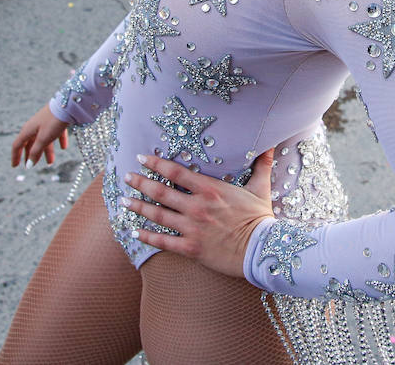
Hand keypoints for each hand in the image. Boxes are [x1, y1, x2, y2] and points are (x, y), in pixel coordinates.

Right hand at [10, 103, 69, 166]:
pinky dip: (58, 141)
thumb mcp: (43, 139)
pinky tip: (64, 147)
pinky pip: (55, 133)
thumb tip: (28, 165)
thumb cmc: (53, 122)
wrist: (67, 105)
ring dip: (46, 151)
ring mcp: (45, 123)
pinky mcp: (56, 121)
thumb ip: (35, 152)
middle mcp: (34, 126)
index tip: (15, 166)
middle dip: (31, 155)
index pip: (17, 145)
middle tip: (30, 165)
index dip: (15, 156)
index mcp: (28, 130)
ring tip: (51, 162)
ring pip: (43, 140)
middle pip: (30, 143)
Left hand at [125, 149, 275, 279]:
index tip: (142, 158)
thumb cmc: (260, 218)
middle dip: (140, 183)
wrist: (261, 249)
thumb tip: (271, 144)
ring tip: (123, 201)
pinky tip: (134, 232)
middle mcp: (196, 206)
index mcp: (210, 189)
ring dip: (137, 207)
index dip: (156, 163)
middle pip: (160, 192)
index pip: (176, 171)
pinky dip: (146, 236)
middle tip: (127, 177)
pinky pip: (162, 241)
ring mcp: (191, 228)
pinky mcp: (190, 248)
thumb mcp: (260, 188)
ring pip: (157, 215)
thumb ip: (261, 165)